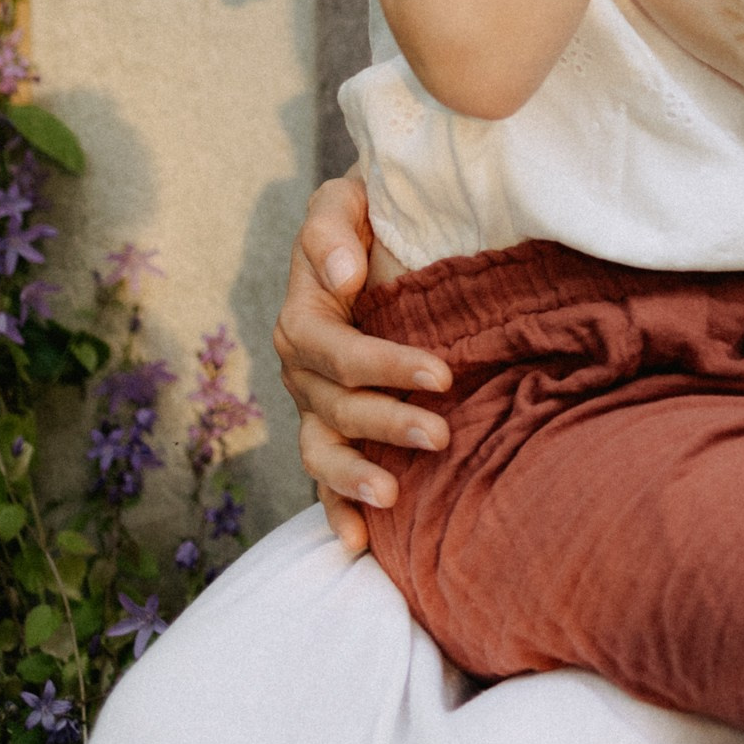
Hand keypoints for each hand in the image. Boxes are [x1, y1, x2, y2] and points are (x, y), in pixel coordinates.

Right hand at [271, 174, 450, 554]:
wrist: (378, 230)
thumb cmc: (367, 214)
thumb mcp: (343, 199)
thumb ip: (332, 228)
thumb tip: (346, 274)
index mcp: (303, 316)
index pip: (337, 351)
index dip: (386, 365)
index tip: (441, 375)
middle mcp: (302, 369)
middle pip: (337, 408)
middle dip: (387, 424)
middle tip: (441, 435)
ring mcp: (315, 405)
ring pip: (323, 451)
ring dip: (354, 479)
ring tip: (394, 497)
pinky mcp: (335, 428)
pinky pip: (325, 476)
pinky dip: (336, 510)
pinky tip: (358, 544)